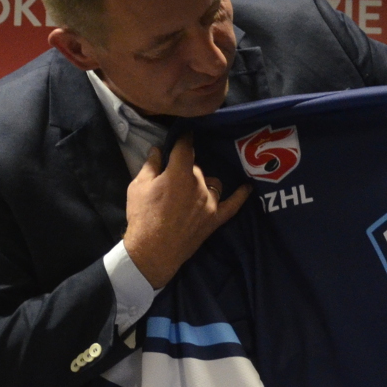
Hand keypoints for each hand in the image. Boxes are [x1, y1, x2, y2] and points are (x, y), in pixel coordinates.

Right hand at [122, 134, 251, 288]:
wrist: (153, 252)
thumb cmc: (143, 217)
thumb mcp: (138, 187)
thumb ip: (150, 166)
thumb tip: (157, 150)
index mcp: (179, 173)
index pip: (185, 148)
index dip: (184, 139)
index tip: (184, 135)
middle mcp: (199, 184)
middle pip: (196, 168)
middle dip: (185, 169)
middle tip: (172, 179)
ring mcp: (210, 202)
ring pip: (212, 182)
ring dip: (203, 182)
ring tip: (191, 190)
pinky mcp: (215, 218)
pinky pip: (233, 205)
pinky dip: (240, 195)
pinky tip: (247, 187)